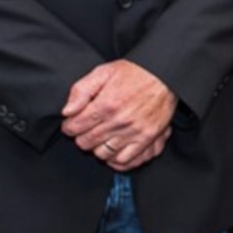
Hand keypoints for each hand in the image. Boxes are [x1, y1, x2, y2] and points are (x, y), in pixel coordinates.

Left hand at [62, 60, 177, 170]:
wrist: (164, 75)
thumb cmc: (134, 73)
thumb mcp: (103, 72)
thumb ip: (81, 90)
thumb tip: (68, 111)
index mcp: (105, 104)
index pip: (74, 127)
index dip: (69, 126)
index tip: (73, 122)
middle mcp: (118, 121)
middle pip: (86, 142)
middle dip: (81, 136)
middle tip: (87, 129)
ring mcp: (133, 132)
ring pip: (102, 154)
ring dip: (97, 147)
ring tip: (100, 138)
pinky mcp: (146, 138)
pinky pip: (124, 160)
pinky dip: (115, 158)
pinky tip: (113, 149)